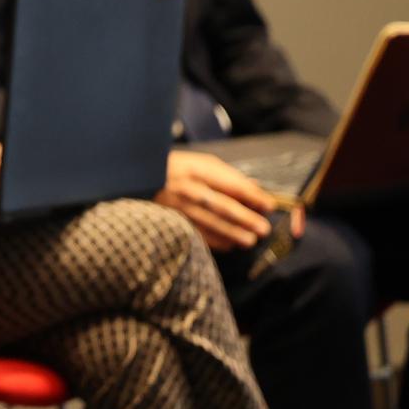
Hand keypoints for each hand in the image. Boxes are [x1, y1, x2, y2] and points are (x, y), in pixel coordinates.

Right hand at [157, 150, 282, 250]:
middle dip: (245, 219)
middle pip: (221, 206)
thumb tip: (255, 189)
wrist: (140, 177)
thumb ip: (227, 176)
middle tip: (263, 229)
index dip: (252, 195)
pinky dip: (215, 241)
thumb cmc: (176, 168)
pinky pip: (196, 233)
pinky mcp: (171, 220)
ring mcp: (177, 206)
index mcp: (197, 169)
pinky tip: (229, 246)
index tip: (269, 205)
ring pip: (209, 223)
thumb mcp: (201, 163)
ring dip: (232, 234)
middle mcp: (187, 188)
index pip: (230, 183)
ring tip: (250, 241)